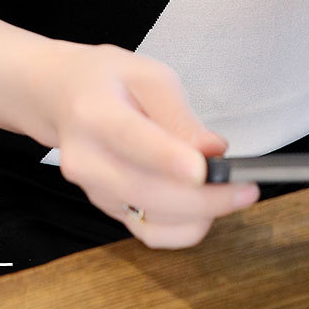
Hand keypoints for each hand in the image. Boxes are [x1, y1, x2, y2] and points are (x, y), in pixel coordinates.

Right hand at [31, 40, 259, 247]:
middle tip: (248, 188)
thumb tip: (214, 151)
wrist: (61, 96)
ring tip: (229, 191)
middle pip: (147, 191)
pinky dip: (184, 228)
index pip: (131, 139)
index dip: (168, 159)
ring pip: (153, 220)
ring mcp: (94, 191)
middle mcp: (87, 159)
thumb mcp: (147, 74)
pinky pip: (150, 234)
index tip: (205, 170)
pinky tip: (204, 208)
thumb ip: (180, 114)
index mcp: (95, 113)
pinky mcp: (106, 209)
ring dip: (200, 214)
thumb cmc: (107, 79)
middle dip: (205, 198)